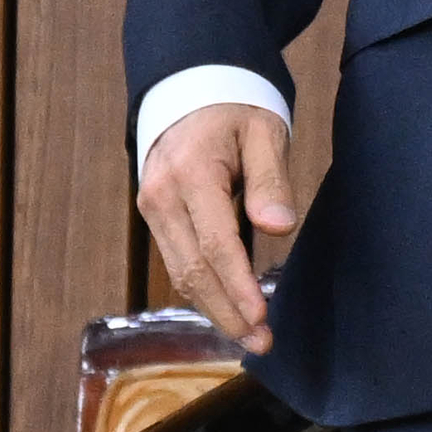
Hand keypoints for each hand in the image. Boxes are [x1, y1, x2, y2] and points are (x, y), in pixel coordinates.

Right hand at [134, 101, 301, 355]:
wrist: (191, 88)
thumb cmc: (235, 109)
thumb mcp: (264, 132)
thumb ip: (270, 180)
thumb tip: (279, 226)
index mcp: (189, 175)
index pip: (215, 244)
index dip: (238, 284)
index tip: (261, 316)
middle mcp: (161, 198)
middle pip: (192, 269)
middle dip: (227, 311)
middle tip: (262, 343)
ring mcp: (152, 209)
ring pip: (181, 272)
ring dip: (215, 308)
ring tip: (251, 336)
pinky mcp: (156, 216)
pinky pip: (178, 261)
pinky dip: (203, 289)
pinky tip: (229, 309)